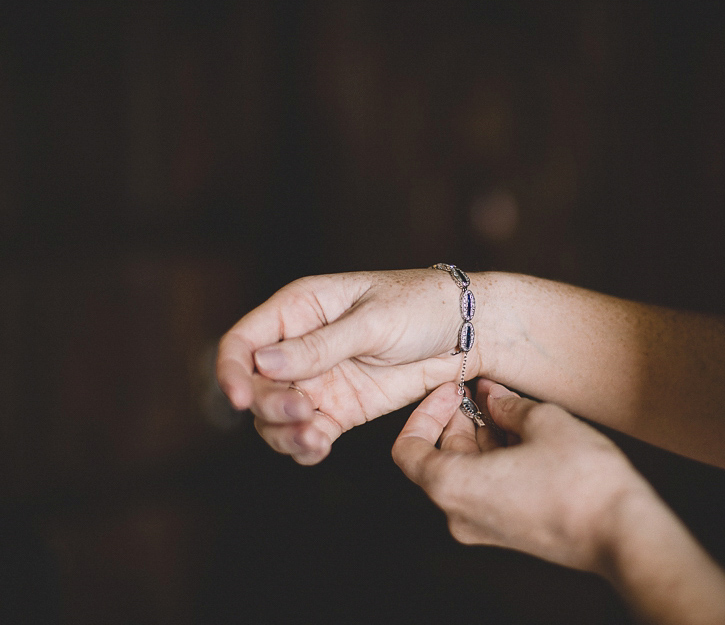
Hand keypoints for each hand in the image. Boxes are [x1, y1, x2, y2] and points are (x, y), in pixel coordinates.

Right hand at [217, 269, 478, 463]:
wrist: (466, 332)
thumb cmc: (420, 306)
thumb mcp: (372, 320)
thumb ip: (320, 345)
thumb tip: (263, 364)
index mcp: (298, 309)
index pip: (242, 341)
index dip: (230, 371)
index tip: (240, 400)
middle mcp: (299, 346)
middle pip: (254, 387)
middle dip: (268, 406)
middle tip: (303, 413)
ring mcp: (319, 380)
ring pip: (275, 417)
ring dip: (284, 434)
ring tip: (315, 439)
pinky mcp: (340, 408)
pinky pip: (308, 433)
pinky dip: (305, 446)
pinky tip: (320, 447)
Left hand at [391, 378, 657, 573]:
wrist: (622, 531)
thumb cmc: (581, 481)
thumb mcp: (542, 422)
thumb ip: (507, 405)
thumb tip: (492, 395)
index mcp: (452, 486)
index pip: (408, 449)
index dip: (425, 413)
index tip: (452, 391)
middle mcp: (459, 514)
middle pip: (438, 458)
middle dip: (459, 420)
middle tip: (486, 393)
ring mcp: (483, 527)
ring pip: (465, 473)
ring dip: (481, 437)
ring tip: (512, 410)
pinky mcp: (507, 532)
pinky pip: (486, 489)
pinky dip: (496, 459)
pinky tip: (525, 435)